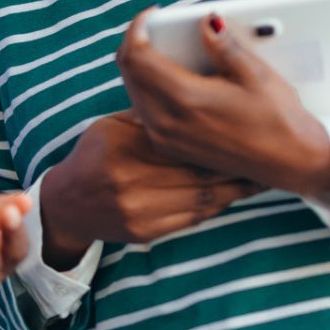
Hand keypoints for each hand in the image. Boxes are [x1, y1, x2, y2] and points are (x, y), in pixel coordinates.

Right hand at [39, 111, 256, 267]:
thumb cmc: (93, 156)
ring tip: (259, 176)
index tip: (244, 130)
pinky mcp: (147, 231)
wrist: (68, 203)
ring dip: (234, 188)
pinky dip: (217, 205)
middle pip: (196, 171)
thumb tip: (187, 98)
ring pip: (200, 197)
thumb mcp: (111, 126)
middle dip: (232, 164)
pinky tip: (234, 194)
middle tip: (262, 154)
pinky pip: (192, 217)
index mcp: (124, 146)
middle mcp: (131, 180)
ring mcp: (139, 209)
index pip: (180, 142)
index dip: (215, 139)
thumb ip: (147, 118)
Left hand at [116, 12, 329, 197]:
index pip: (137, 57)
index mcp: (186, 100)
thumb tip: (205, 21)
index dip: (137, 28)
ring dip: (140, 67)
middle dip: (136, 43)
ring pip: (133, 92)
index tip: (152, 14)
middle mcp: (168, 123)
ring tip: (163, 48)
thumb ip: (223, 45)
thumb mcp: (256, 74)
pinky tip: (169, 78)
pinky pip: (144, 110)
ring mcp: (166, 139)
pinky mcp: (171, 147)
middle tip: (157, 27)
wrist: (291, 162)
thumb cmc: (278, 119)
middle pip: (129, 73)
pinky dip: (147, 88)